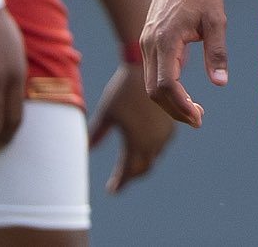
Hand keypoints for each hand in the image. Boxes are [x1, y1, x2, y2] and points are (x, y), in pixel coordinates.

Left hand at [90, 60, 177, 192]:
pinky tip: (144, 148)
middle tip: (119, 182)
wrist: (145, 68)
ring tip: (130, 166)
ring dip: (142, 163)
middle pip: (143, 167)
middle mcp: (153, 141)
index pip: (128, 171)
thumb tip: (86, 150)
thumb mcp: (106, 113)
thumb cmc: (121, 91)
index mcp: (136, 142)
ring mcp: (164, 133)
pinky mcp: (171, 123)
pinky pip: (161, 145)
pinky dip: (151, 150)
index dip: (119, 182)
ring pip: (153, 156)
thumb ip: (97, 134)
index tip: (112, 190)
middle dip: (131, 175)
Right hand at [142, 0, 228, 126]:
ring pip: (150, 85)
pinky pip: (152, 73)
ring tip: (194, 111)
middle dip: (175, 110)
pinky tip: (184, 94)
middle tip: (199, 119)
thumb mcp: (216, 20)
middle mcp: (150, 43)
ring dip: (169, 102)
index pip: (166, 84)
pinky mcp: (147, 41)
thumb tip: (220, 83)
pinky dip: (165, 89)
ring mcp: (146, 42)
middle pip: (154, 91)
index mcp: (166, 39)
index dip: (181, 105)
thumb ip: (217, 52)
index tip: (199, 117)